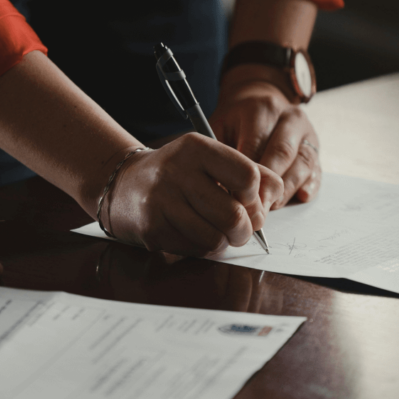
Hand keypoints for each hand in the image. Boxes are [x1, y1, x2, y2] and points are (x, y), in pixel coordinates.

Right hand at [105, 134, 283, 255]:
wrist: (124, 184)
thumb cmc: (178, 173)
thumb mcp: (210, 159)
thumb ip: (249, 171)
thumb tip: (274, 197)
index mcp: (196, 148)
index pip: (248, 177)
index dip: (255, 196)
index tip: (247, 200)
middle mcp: (177, 172)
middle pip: (235, 216)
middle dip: (245, 230)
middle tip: (240, 229)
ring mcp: (162, 202)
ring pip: (216, 239)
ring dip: (224, 242)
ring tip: (217, 231)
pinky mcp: (153, 229)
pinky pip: (196, 250)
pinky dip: (203, 248)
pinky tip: (194, 233)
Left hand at [210, 75, 321, 207]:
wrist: (259, 100)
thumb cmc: (236, 120)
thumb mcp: (220, 126)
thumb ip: (219, 152)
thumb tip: (219, 186)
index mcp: (262, 109)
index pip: (256, 145)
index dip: (246, 174)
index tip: (235, 197)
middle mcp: (290, 118)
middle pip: (282, 153)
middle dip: (268, 185)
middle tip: (255, 209)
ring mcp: (307, 133)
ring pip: (302, 163)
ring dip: (288, 189)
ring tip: (271, 207)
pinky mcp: (316, 148)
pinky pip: (317, 168)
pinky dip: (310, 185)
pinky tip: (301, 197)